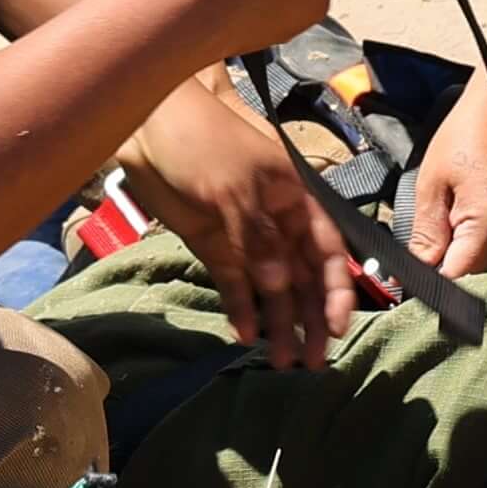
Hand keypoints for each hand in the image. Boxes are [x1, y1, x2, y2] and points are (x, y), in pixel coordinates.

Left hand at [121, 79, 356, 367]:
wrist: (148, 126)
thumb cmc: (203, 142)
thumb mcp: (234, 187)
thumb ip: (257, 237)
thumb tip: (278, 285)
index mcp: (295, 199)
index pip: (326, 250)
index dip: (336, 288)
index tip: (337, 325)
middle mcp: (277, 223)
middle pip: (302, 277)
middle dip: (310, 318)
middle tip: (312, 362)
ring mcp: (244, 237)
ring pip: (270, 288)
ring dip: (277, 322)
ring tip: (280, 362)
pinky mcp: (213, 247)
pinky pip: (233, 284)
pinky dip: (240, 308)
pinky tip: (244, 334)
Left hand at [405, 63, 486, 277]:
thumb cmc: (470, 133)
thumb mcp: (432, 182)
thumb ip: (426, 232)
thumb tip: (417, 272)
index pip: (458, 276)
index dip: (437, 272)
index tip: (426, 256)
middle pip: (480, 273)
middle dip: (458, 255)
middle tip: (448, 214)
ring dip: (479, 246)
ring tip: (469, 205)